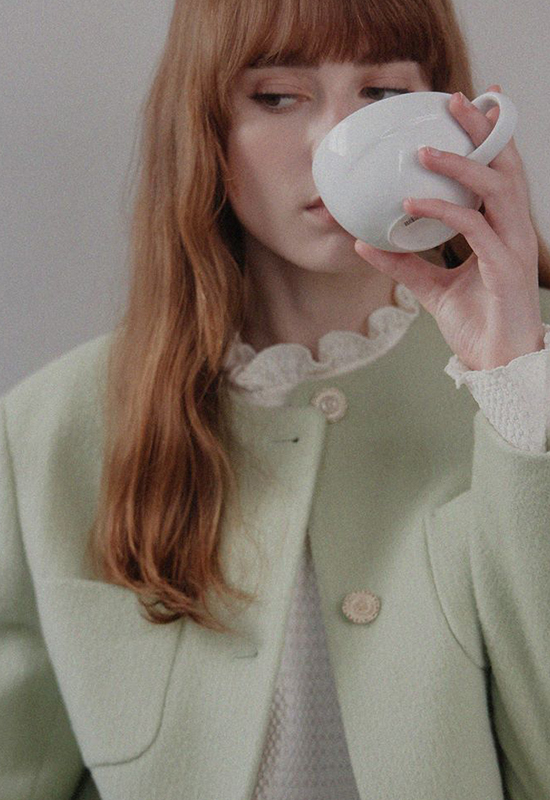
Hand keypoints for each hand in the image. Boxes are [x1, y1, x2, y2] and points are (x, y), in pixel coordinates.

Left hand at [354, 85, 543, 370]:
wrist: (497, 363)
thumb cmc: (476, 324)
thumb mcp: (433, 288)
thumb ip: (404, 263)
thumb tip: (366, 243)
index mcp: (502, 230)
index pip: (499, 172)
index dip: (488, 137)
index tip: (471, 104)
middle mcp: (513, 231)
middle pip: (505, 165)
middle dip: (483, 129)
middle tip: (455, 99)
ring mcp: (513, 246)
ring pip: (497, 188)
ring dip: (461, 164)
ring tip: (426, 149)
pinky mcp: (505, 267)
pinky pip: (474, 228)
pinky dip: (444, 210)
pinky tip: (413, 204)